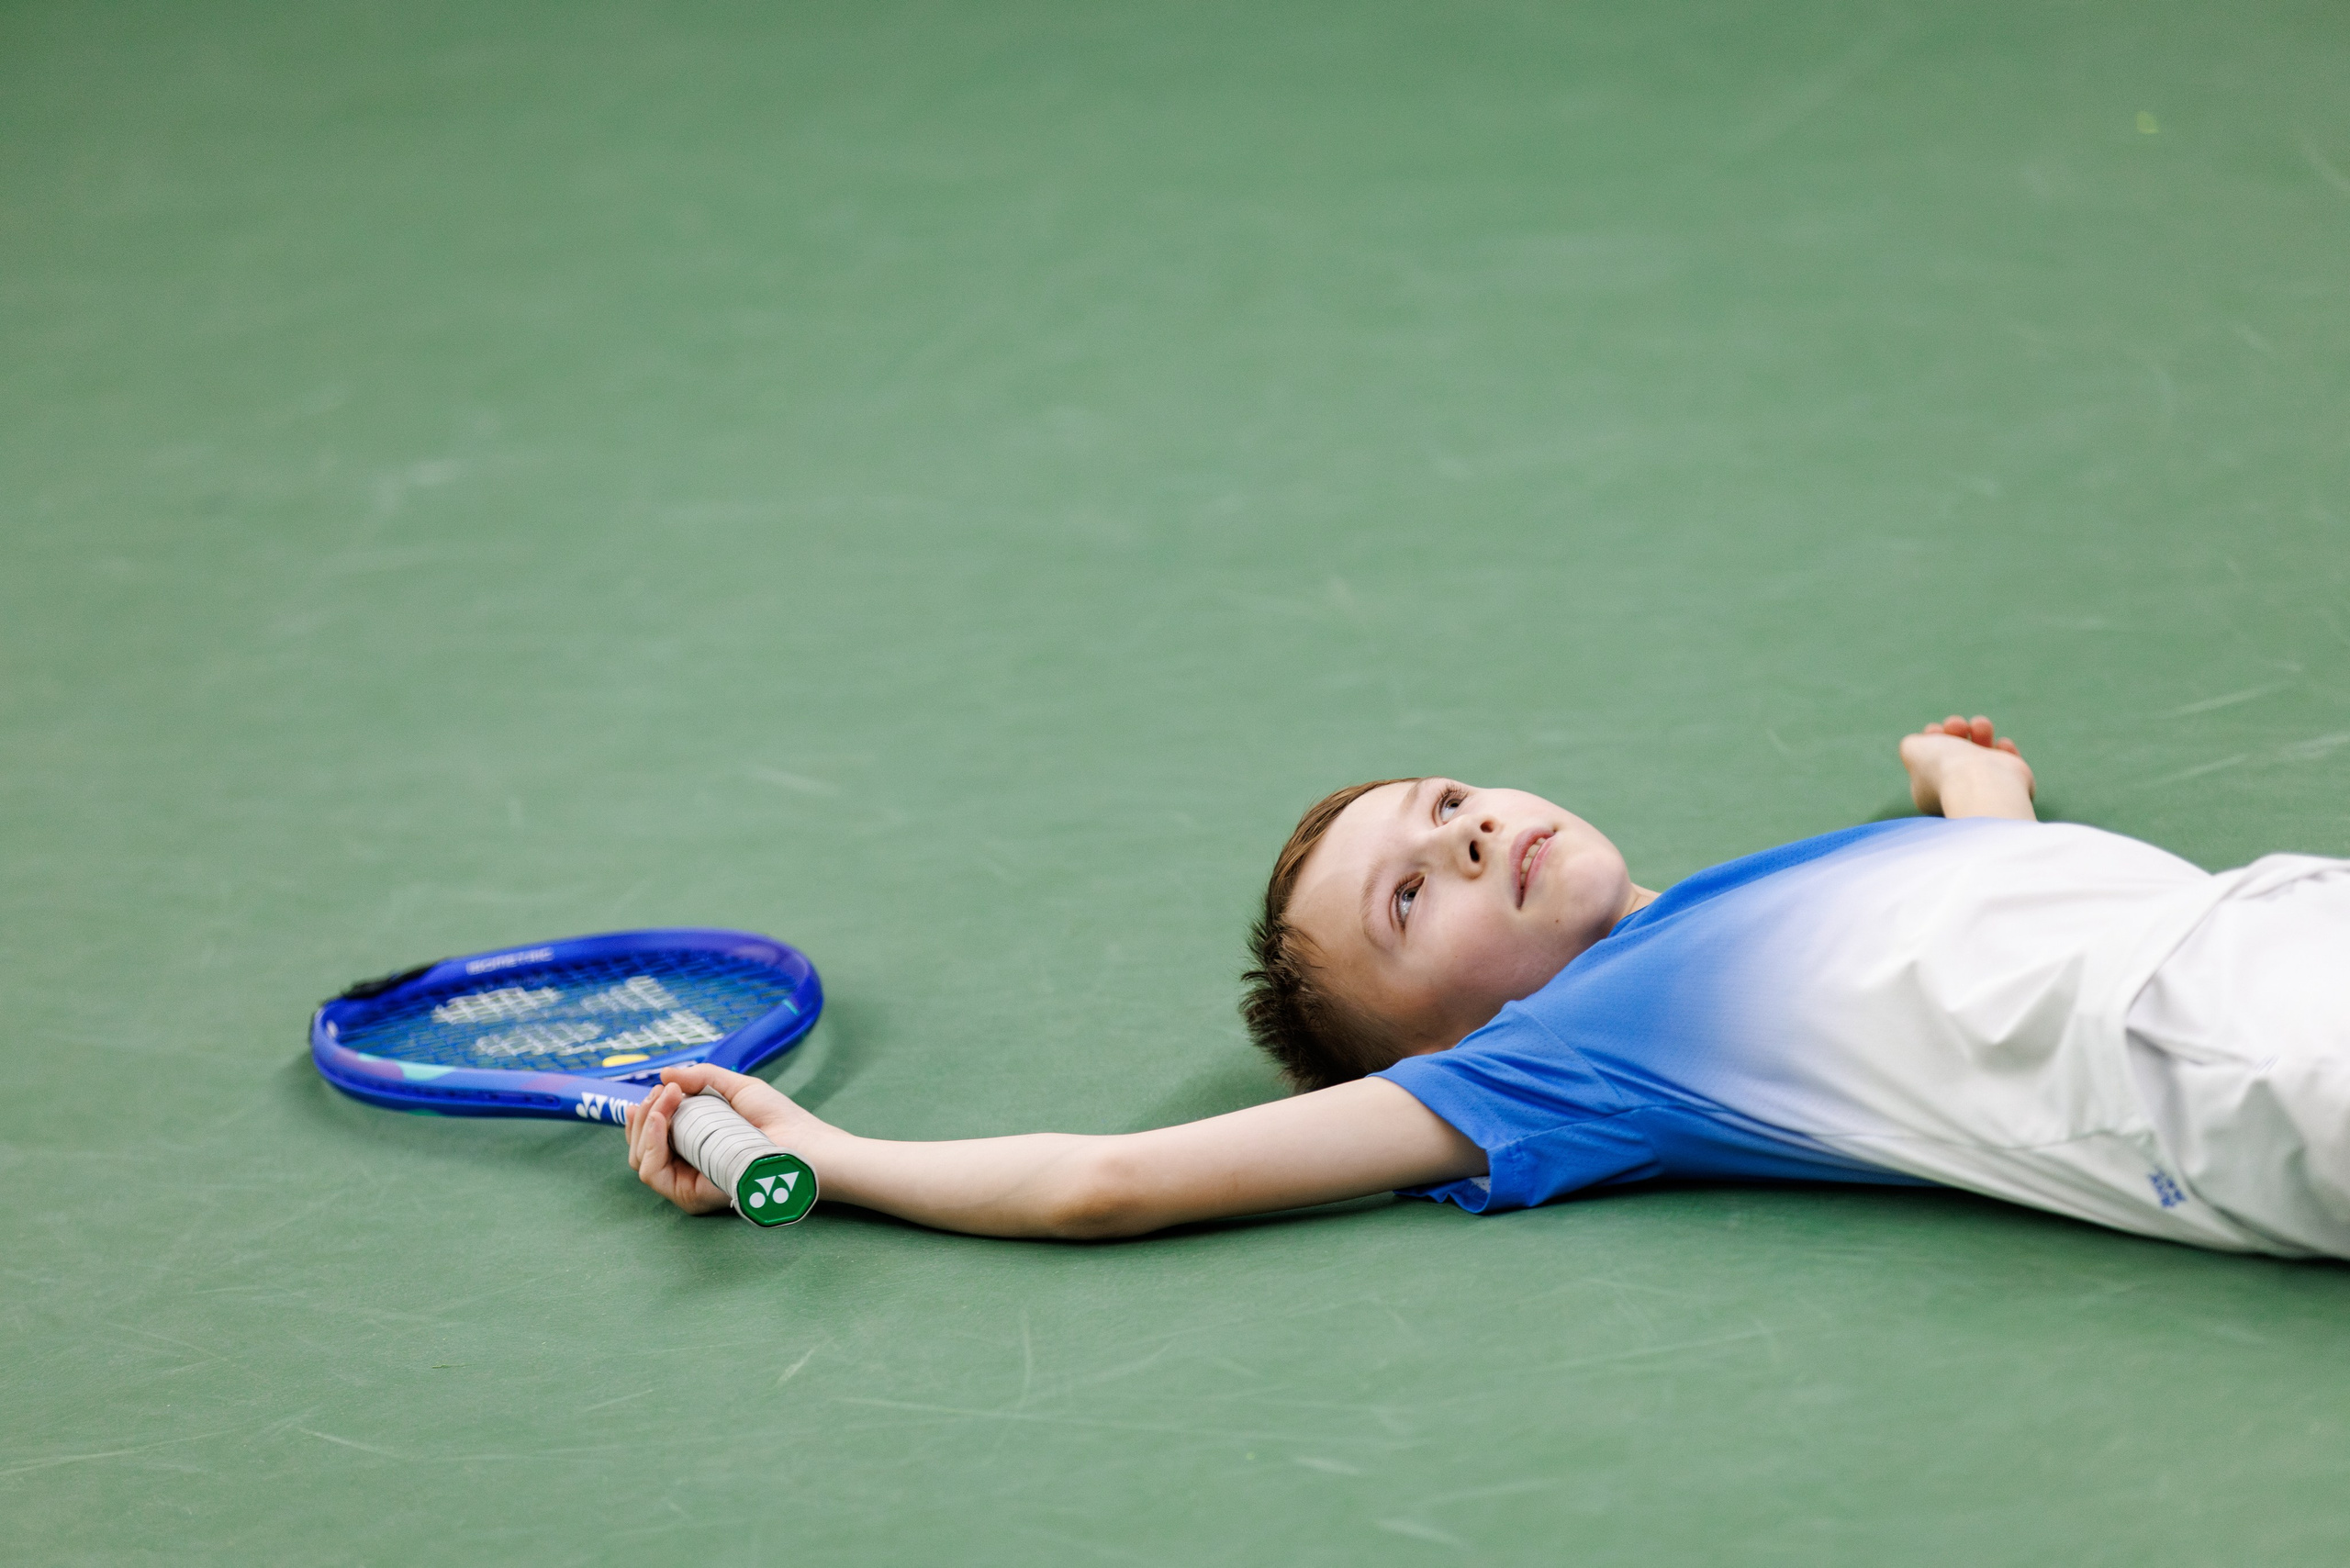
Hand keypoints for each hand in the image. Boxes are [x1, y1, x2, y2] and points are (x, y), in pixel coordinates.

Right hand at [623, 1064, 830, 1215]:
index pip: (653, 1133)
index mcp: (696, 1143)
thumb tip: (665, 1074)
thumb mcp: (736, 1088)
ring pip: (641, 1158)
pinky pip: (652, 1173)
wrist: (802, 1143)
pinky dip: (649, 1143)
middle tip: (662, 1092)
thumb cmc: (779, 1118)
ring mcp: (687, 1182)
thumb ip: (701, 1078)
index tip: (660, 1087)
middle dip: (643, 1114)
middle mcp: (687, 1166)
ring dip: (645, 1124)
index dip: (647, 1111)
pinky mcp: (691, 1196)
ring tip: (665, 1100)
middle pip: (641, 1146)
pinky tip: (660, 1120)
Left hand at [1898, 715, 2036, 820]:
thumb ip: (1913, 744)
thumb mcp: (1913, 750)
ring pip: (1984, 752)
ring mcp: (1985, 787)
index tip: (1935, 729)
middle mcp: (1957, 790)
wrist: (1980, 783)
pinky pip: (2009, 762)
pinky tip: (2001, 745)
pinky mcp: (2012, 784)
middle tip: (1955, 725)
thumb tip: (1927, 743)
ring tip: (1979, 726)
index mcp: (1930, 791)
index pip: (1930, 762)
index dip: (1932, 739)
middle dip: (1955, 730)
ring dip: (1981, 731)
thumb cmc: (1944, 767)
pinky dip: (2005, 748)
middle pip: (1957, 752)